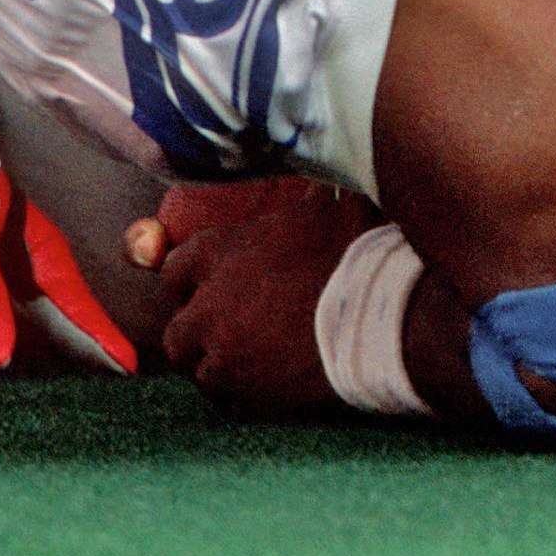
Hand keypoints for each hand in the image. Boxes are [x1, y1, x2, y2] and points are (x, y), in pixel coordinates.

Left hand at [125, 177, 377, 411]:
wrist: (383, 318)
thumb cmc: (355, 252)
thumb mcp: (325, 202)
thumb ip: (304, 187)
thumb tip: (317, 152)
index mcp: (219, 254)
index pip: (173, 269)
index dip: (192, 277)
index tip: (214, 282)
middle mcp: (210, 308)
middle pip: (176, 334)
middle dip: (197, 332)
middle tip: (228, 329)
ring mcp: (227, 358)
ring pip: (201, 373)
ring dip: (220, 365)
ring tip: (251, 358)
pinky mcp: (250, 398)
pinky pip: (231, 403)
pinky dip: (243, 395)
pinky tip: (270, 382)